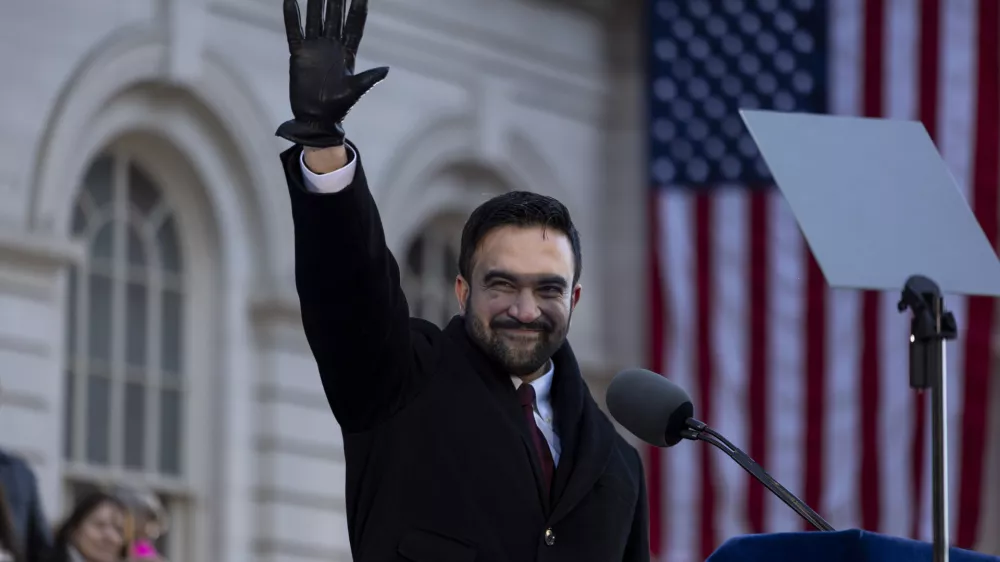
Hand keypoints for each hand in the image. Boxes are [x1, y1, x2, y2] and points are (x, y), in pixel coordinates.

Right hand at [276, 0, 387, 146]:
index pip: (354, 25)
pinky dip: (292, 17)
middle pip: (334, 16)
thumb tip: (386, 69)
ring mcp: (314, 48)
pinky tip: (291, 1)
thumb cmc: (338, 106)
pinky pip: (295, 31)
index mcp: (347, 53)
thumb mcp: (356, 90)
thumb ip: (369, 78)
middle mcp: (331, 46)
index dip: (357, 8)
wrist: (316, 118)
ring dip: (315, 3)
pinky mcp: (299, 53)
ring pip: (315, 18)